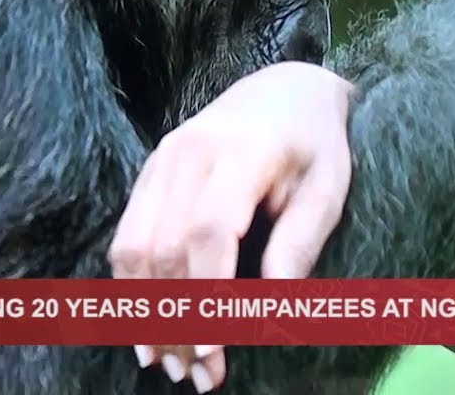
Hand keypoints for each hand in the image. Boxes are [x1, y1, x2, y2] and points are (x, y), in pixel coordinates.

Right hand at [107, 61, 354, 392]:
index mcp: (243, 151)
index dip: (207, 296)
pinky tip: (148, 328)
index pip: (209, 231)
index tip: (216, 351)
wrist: (284, 89)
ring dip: (145, 311)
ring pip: (133, 245)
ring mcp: (162, 159)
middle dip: (176, 319)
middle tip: (197, 377)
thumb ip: (298, 245)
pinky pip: (126, 235)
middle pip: (164, 247)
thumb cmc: (314, 146)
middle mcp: (191, 150)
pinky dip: (131, 288)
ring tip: (167, 365)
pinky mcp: (149, 171)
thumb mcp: (328, 189)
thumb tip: (269, 316)